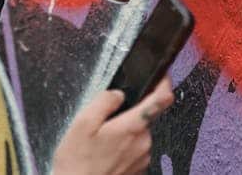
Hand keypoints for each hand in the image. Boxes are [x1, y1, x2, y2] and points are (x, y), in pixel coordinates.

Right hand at [51, 78, 173, 174]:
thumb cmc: (78, 163)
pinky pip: (134, 149)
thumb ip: (104, 102)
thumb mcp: (82, 123)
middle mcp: (143, 143)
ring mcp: (142, 158)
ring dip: (124, 133)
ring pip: (138, 133)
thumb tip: (118, 94)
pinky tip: (105, 155)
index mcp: (132, 127)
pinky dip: (123, 148)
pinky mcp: (138, 169)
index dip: (163, 83)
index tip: (162, 75)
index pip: (161, 99)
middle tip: (104, 124)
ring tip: (101, 143)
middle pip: (144, 116)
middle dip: (127, 114)